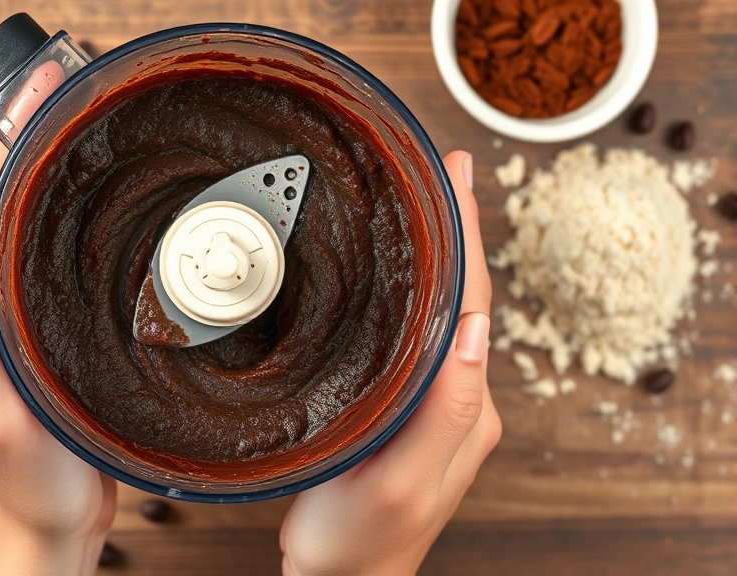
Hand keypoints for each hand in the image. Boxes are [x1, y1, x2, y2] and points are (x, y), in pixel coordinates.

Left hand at [0, 141, 116, 575]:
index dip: (6, 158)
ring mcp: (18, 325)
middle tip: (69, 99)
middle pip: (4, 217)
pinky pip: (58, 268)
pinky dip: (77, 227)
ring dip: (54, 182)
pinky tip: (105, 208)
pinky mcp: (49, 338)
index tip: (37, 105)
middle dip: (32, 153)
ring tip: (87, 131)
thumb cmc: (28, 485)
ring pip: (32, 238)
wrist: (56, 530)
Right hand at [280, 151, 500, 574]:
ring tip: (421, 197)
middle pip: (461, 296)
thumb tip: (477, 329)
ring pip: (438, 310)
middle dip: (453, 227)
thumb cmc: (360, 542)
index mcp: (463, 409)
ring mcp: (429, 401)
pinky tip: (391, 265)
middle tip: (440, 166)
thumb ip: (444, 412)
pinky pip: (413, 331)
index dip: (464, 233)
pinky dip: (409, 285)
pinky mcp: (401, 405)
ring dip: (434, 251)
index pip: (471, 304)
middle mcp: (455, 397)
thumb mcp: (399, 482)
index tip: (456, 172)